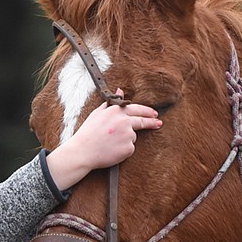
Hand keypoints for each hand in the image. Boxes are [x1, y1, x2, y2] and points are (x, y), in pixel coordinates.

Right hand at [44, 93, 161, 190]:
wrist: (83, 151)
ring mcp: (128, 135)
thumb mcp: (98, 113)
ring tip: (110, 143)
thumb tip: (120, 90)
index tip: (154, 113)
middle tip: (158, 123)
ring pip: (132, 137)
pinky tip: (112, 150)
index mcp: (117, 111)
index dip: (147, 111)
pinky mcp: (129, 148)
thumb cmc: (88, 133)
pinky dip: (123, 150)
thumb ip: (112, 102)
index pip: (137, 109)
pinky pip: (129, 149)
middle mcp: (124, 121)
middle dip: (152, 122)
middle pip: (142, 121)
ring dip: (125, 139)